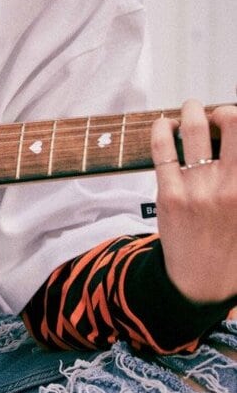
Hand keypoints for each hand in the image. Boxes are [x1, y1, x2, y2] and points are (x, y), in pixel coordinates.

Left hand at [151, 99, 236, 304]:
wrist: (200, 283)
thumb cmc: (230, 249)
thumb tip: (232, 156)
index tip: (234, 124)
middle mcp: (230, 186)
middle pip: (232, 123)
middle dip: (223, 112)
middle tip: (217, 115)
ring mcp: (199, 189)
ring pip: (194, 128)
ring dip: (192, 111)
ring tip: (191, 110)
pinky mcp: (169, 194)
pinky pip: (163, 149)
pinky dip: (163, 129)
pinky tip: (166, 125)